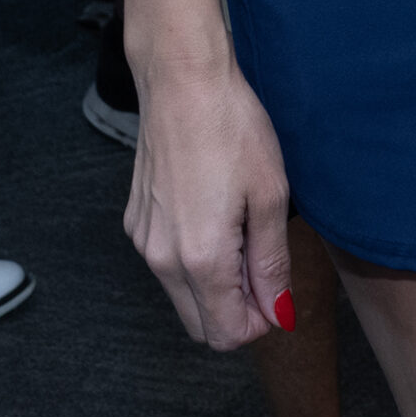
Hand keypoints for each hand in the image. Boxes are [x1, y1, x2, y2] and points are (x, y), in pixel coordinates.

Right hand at [123, 13, 293, 349]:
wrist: (183, 83)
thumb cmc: (233, 129)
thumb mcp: (270, 196)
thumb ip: (272, 263)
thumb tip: (278, 314)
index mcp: (200, 259)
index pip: (226, 333)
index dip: (259, 322)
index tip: (278, 289)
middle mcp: (162, 260)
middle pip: (200, 325)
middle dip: (236, 310)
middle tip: (264, 261)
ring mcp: (144, 242)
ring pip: (182, 296)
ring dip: (216, 285)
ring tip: (243, 230)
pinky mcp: (136, 223)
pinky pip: (167, 265)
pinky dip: (194, 260)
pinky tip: (216, 214)